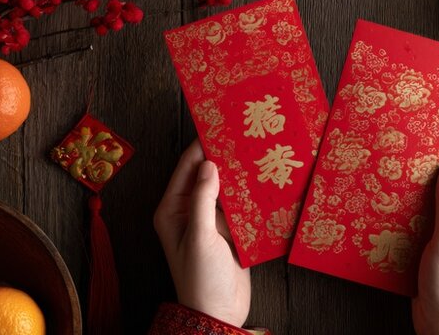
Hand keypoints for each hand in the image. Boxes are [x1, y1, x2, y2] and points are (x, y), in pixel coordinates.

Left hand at [154, 140, 250, 326]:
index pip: (188, 168)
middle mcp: (190, 212)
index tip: (220, 123)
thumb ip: (203, 199)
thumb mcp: (199, 236)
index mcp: (173, 210)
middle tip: (245, 133)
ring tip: (259, 151)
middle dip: (225, 156)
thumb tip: (209, 164)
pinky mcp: (231, 232)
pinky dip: (251, 195)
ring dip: (241, 174)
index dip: (202, 144)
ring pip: (227, 189)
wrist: (218, 314)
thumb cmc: (200, 278)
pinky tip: (266, 181)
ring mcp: (211, 222)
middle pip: (209, 175)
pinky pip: (241, 206)